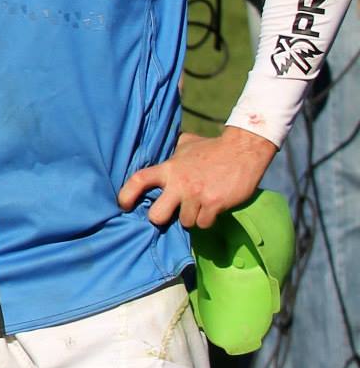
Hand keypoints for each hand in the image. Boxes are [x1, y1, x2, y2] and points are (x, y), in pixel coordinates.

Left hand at [116, 129, 277, 228]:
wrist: (243, 150)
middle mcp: (179, 183)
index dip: (126, 195)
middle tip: (168, 214)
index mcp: (169, 168)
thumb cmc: (213, 147)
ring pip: (185, 223)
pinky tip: (212, 210)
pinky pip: (204, 224)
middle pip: (157, 215)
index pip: (138, 180)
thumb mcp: (186, 144)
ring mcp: (197, 195)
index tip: (124, 205)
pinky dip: (207, 220)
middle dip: (160, 219)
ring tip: (197, 207)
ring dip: (191, 218)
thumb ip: (173, 152)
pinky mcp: (215, 204)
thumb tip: (165, 149)